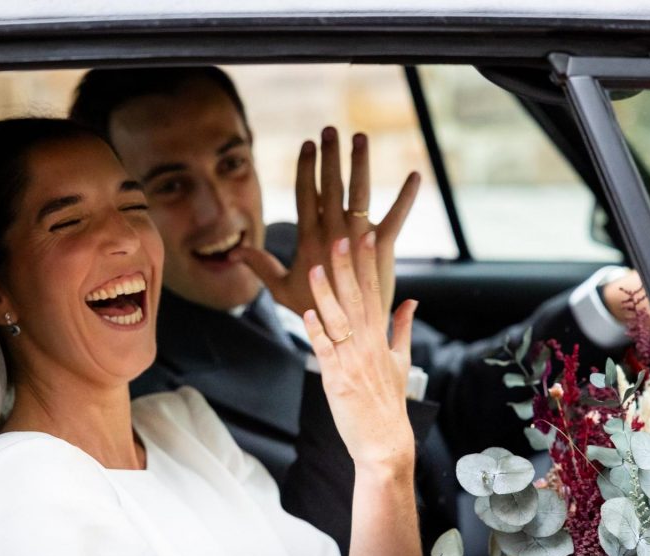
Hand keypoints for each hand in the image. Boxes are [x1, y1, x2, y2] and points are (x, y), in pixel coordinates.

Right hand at [233, 126, 419, 318]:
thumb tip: (234, 253)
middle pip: (331, 186)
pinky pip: (396, 217)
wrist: (347, 332)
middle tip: (330, 130)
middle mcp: (333, 234)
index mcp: (309, 239)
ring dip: (360, 164)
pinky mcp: (382, 246)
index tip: (307, 144)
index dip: (306, 168)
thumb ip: (261, 266)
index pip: (306, 194)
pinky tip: (415, 175)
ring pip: (358, 193)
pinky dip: (406, 197)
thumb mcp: (281, 288)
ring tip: (361, 138)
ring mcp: (357, 239)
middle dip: (330, 156)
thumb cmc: (315, 309)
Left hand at [302, 233, 415, 473]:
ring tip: (315, 269)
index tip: (365, 237)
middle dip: (347, 268)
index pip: (375, 292)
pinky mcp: (336, 379)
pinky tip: (306, 313)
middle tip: (341, 238)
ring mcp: (351, 361)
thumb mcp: (402, 361)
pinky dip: (316, 332)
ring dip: (325, 294)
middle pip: (356, 299)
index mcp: (381, 338)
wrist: (385, 441)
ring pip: (337, 320)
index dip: (368, 264)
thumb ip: (403, 328)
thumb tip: (412, 301)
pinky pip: (325, 350)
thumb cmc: (390, 403)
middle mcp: (367, 345)